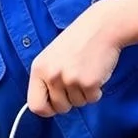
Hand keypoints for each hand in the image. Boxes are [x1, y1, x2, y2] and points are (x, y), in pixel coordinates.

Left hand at [28, 0, 121, 116]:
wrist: (102, 27)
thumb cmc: (78, 41)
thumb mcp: (51, 57)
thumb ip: (46, 79)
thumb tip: (46, 106)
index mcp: (38, 69)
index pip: (35, 105)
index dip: (47, 109)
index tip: (55, 105)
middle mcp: (51, 76)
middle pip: (59, 108)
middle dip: (70, 100)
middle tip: (76, 80)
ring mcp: (70, 79)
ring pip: (77, 104)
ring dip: (84, 93)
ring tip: (86, 70)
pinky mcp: (89, 82)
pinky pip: (92, 99)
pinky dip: (97, 90)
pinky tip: (96, 72)